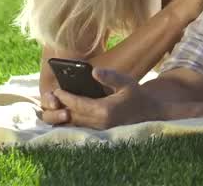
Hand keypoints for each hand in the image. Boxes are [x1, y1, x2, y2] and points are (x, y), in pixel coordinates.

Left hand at [43, 68, 162, 129]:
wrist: (149, 112)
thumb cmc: (136, 95)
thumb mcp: (126, 82)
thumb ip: (110, 76)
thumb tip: (94, 71)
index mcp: (105, 110)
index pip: (78, 104)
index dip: (65, 97)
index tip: (57, 90)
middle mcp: (101, 123)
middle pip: (73, 115)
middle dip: (61, 106)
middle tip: (52, 96)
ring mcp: (100, 130)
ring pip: (75, 124)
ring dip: (64, 115)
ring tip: (57, 104)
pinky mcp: (101, 133)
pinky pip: (81, 127)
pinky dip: (72, 120)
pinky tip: (68, 112)